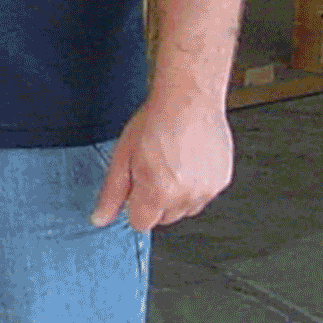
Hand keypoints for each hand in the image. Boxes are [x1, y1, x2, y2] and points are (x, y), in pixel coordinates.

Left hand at [91, 87, 233, 230]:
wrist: (189, 100)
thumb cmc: (155, 121)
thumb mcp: (122, 156)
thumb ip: (112, 192)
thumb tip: (100, 218)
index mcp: (159, 192)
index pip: (141, 223)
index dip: (134, 205)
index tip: (134, 187)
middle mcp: (187, 196)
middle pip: (164, 218)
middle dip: (154, 201)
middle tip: (151, 170)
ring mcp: (207, 190)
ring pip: (185, 209)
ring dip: (176, 195)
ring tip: (170, 163)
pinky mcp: (222, 182)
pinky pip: (203, 195)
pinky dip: (195, 185)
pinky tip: (187, 162)